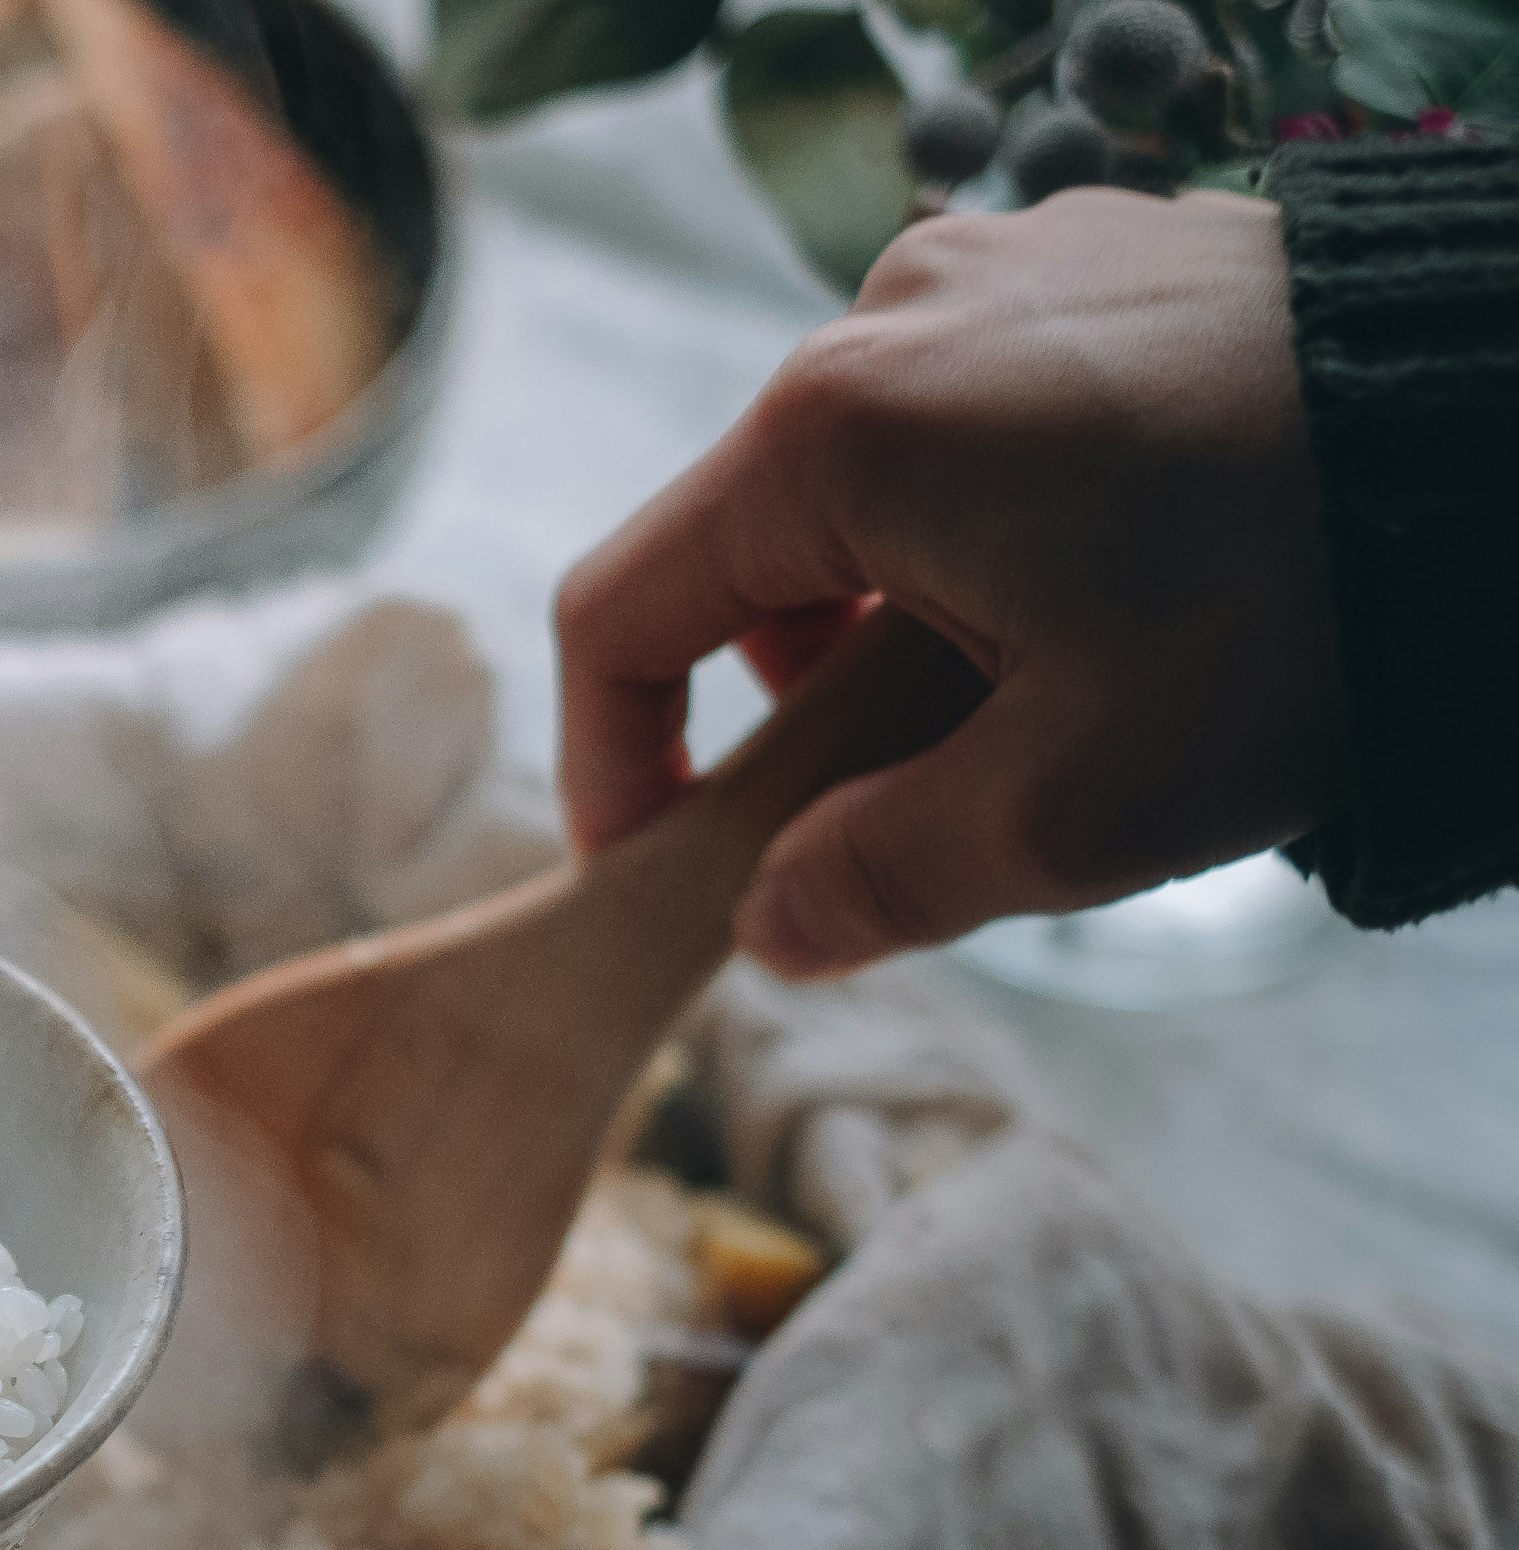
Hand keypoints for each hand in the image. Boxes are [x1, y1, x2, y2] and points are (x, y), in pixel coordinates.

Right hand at [555, 187, 1345, 977]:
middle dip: (798, 697)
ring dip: (905, 615)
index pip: (621, 611)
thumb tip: (772, 924)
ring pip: (870, 487)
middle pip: (749, 548)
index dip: (615, 759)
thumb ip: (880, 879)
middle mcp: (890, 319)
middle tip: (906, 805)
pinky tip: (1116, 598)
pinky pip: (980, 417)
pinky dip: (995, 530)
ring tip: (1042, 699)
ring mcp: (1004, 270)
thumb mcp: (1073, 807)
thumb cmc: (1300, 611)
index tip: (669, 866)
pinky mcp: (1104, 260)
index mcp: (836, 436)